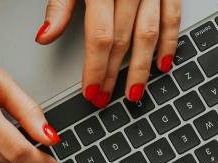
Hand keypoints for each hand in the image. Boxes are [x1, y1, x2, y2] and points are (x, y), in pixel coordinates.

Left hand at [36, 0, 181, 106]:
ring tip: (133, 92)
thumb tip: (45, 36)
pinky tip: (162, 64)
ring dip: (141, 67)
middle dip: (113, 74)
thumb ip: (59, 5)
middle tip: (105, 98)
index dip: (96, 68)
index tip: (91, 91)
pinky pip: (172, 16)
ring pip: (149, 33)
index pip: (100, 37)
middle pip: (123, 40)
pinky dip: (170, 41)